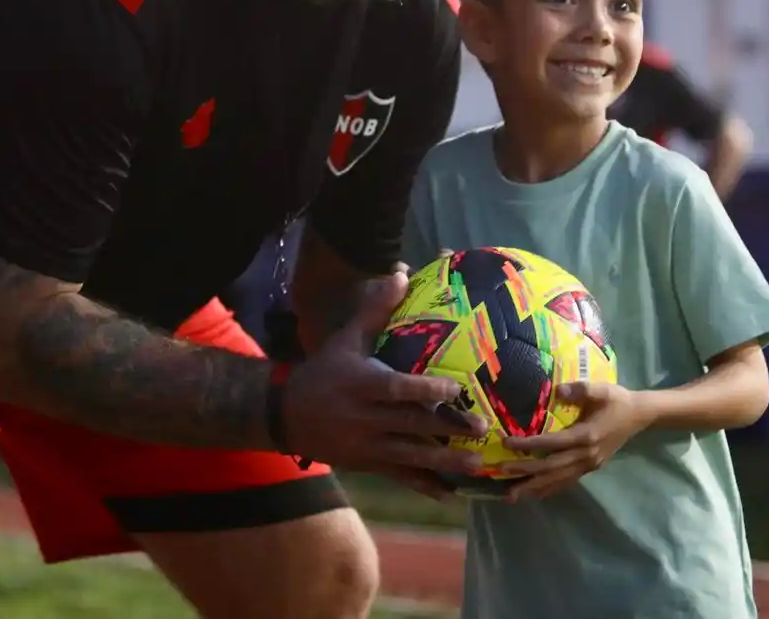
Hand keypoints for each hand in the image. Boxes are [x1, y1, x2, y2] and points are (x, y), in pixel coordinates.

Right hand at [280, 270, 489, 495]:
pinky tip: (450, 495)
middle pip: (409, 425)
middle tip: (481, 428)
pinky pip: (399, 477)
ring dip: (444, 462)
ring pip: (409, 456)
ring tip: (476, 465)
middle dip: (445, 429)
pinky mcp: (367, 464)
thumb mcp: (345, 339)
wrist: (287, 416)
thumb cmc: (325, 371)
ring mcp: (365, 445)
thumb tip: (401, 273)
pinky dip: (424, 486)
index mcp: (360, 384)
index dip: (423, 392)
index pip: (394, 389)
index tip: (453, 390)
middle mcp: (364, 417)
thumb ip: (375, 309)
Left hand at [494, 380, 650, 499]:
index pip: (552, 443)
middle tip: (500, 472)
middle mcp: (585, 455)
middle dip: (525, 470)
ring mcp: (588, 465)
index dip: (529, 444)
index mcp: (586, 436)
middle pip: (551, 467)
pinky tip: (534, 494)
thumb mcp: (601, 389)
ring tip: (511, 495)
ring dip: (534, 488)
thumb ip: (580, 390)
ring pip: (557, 480)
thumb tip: (558, 390)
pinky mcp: (590, 468)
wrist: (639, 416)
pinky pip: (566, 482)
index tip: (507, 443)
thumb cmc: (617, 400)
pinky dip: (549, 489)